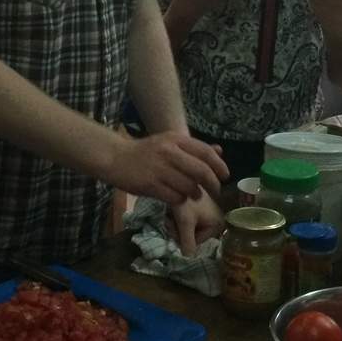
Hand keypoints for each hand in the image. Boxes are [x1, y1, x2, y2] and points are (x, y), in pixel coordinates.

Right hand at [103, 130, 228, 206]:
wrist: (116, 158)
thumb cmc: (146, 152)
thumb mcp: (169, 143)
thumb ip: (194, 148)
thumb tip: (219, 152)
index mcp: (175, 140)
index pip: (206, 152)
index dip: (219, 166)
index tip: (225, 176)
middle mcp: (169, 152)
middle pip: (201, 171)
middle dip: (213, 184)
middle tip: (215, 190)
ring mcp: (159, 169)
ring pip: (189, 187)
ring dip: (195, 194)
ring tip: (193, 194)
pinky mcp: (150, 185)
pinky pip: (175, 197)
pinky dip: (180, 200)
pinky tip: (177, 197)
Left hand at [168, 189, 223, 255]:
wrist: (182, 176)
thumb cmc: (187, 199)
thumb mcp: (185, 221)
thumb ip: (187, 241)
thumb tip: (188, 259)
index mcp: (218, 225)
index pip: (196, 242)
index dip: (182, 237)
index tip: (174, 226)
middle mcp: (218, 220)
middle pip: (193, 235)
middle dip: (179, 230)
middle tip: (171, 219)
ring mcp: (210, 213)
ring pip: (189, 227)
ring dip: (177, 223)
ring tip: (173, 212)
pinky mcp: (202, 207)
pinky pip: (190, 219)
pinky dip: (181, 215)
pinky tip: (176, 207)